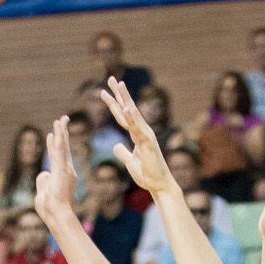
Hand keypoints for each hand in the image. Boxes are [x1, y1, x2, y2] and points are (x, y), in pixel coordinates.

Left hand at [34, 115, 77, 221]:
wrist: (56, 215)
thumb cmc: (50, 208)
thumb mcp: (43, 192)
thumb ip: (43, 181)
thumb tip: (43, 173)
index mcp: (63, 175)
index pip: (59, 155)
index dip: (56, 143)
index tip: (53, 133)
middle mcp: (67, 170)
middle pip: (64, 147)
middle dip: (62, 132)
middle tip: (63, 119)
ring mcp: (65, 169)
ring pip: (63, 147)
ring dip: (61, 132)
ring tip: (60, 120)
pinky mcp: (61, 170)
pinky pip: (59, 152)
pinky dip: (58, 140)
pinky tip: (56, 131)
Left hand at [103, 79, 172, 195]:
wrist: (159, 185)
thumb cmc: (147, 175)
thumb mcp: (130, 163)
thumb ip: (123, 153)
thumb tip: (115, 146)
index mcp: (138, 134)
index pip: (123, 116)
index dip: (114, 104)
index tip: (105, 92)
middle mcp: (143, 131)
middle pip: (128, 109)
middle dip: (119, 94)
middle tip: (111, 78)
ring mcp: (146, 135)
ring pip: (133, 114)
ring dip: (125, 98)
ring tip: (118, 84)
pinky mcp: (147, 143)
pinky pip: (137, 128)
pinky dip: (131, 118)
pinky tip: (125, 107)